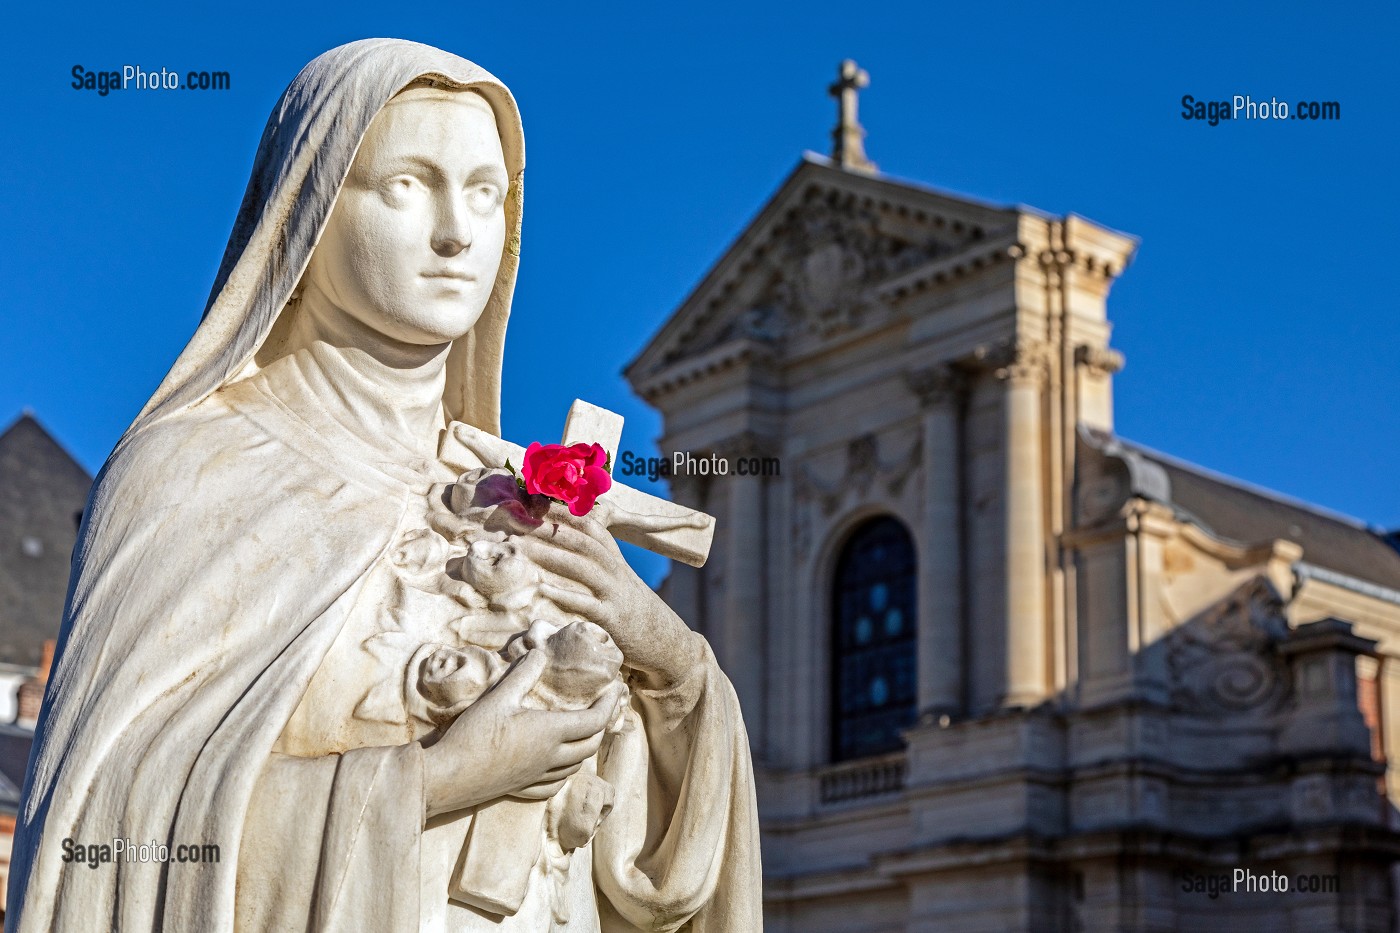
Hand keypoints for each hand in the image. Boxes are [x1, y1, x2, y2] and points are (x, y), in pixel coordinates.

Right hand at [422, 649, 619, 818]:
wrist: (448, 777)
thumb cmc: (472, 735)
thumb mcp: (498, 697)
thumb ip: (523, 675)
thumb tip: (540, 653)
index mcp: (549, 733)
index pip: (594, 721)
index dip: (608, 705)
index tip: (616, 690)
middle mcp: (550, 758)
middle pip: (590, 745)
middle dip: (602, 726)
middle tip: (603, 708)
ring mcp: (538, 776)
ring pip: (575, 766)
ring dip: (585, 748)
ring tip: (583, 731)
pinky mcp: (523, 788)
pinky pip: (556, 783)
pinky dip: (565, 771)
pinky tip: (558, 764)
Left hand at [514, 501, 702, 686]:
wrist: (668, 643)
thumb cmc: (636, 615)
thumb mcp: (621, 585)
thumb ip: (601, 569)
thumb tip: (571, 556)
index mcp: (617, 563)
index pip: (593, 529)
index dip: (567, 515)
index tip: (541, 504)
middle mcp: (617, 573)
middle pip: (584, 542)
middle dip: (552, 529)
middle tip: (521, 521)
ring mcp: (616, 595)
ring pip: (583, 567)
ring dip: (551, 555)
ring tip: (524, 548)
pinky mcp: (613, 620)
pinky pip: (587, 604)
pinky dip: (564, 595)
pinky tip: (542, 589)